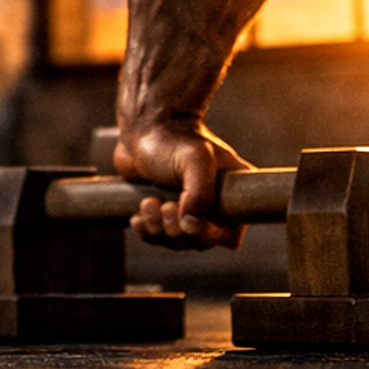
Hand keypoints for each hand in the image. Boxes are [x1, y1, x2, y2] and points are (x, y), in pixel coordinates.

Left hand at [114, 117, 253, 250]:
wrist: (144, 127)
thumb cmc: (174, 138)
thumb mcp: (196, 159)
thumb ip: (200, 194)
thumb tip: (192, 228)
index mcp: (231, 192)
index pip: (231, 233)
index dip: (212, 235)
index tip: (192, 222)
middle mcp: (212, 204)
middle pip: (200, 241)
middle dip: (179, 230)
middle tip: (166, 206)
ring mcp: (187, 209)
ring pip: (177, 240)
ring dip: (160, 228)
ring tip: (150, 203)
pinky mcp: (165, 211)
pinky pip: (158, 237)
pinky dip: (147, 231)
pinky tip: (138, 216)